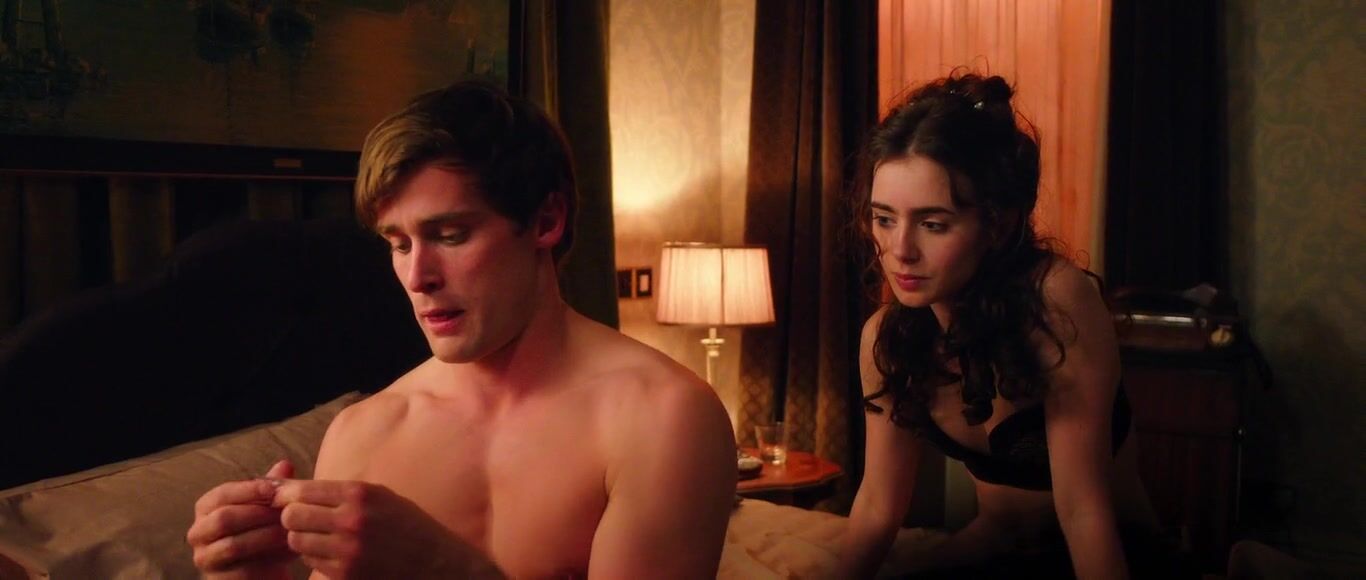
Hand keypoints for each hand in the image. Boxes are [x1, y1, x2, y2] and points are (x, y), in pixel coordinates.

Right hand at [186, 459, 295, 578]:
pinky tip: (289, 551)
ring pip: (233, 545)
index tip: (276, 489)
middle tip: (286, 512)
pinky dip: (268, 559)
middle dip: (258, 513)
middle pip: (224, 518)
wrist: (265, 570)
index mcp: (206, 508)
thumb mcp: (269, 507)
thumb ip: (273, 486)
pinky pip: (243, 569)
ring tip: (290, 531)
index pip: (222, 494)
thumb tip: (285, 464)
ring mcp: (205, 559)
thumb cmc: (264, 532)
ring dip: (266, 536)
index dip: (249, 490)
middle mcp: (198, 533)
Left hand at [272, 480, 494, 578]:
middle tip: (303, 519)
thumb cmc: (406, 525)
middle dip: (292, 517)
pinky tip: (330, 552)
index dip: (286, 494)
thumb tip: (290, 488)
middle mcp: (351, 520)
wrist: (435, 563)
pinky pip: (310, 562)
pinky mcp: (345, 574)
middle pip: (292, 515)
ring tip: (319, 536)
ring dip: (302, 538)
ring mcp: (347, 550)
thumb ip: (339, 492)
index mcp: (360, 494)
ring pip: (296, 540)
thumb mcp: (380, 497)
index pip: (303, 490)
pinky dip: (314, 556)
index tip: (282, 498)